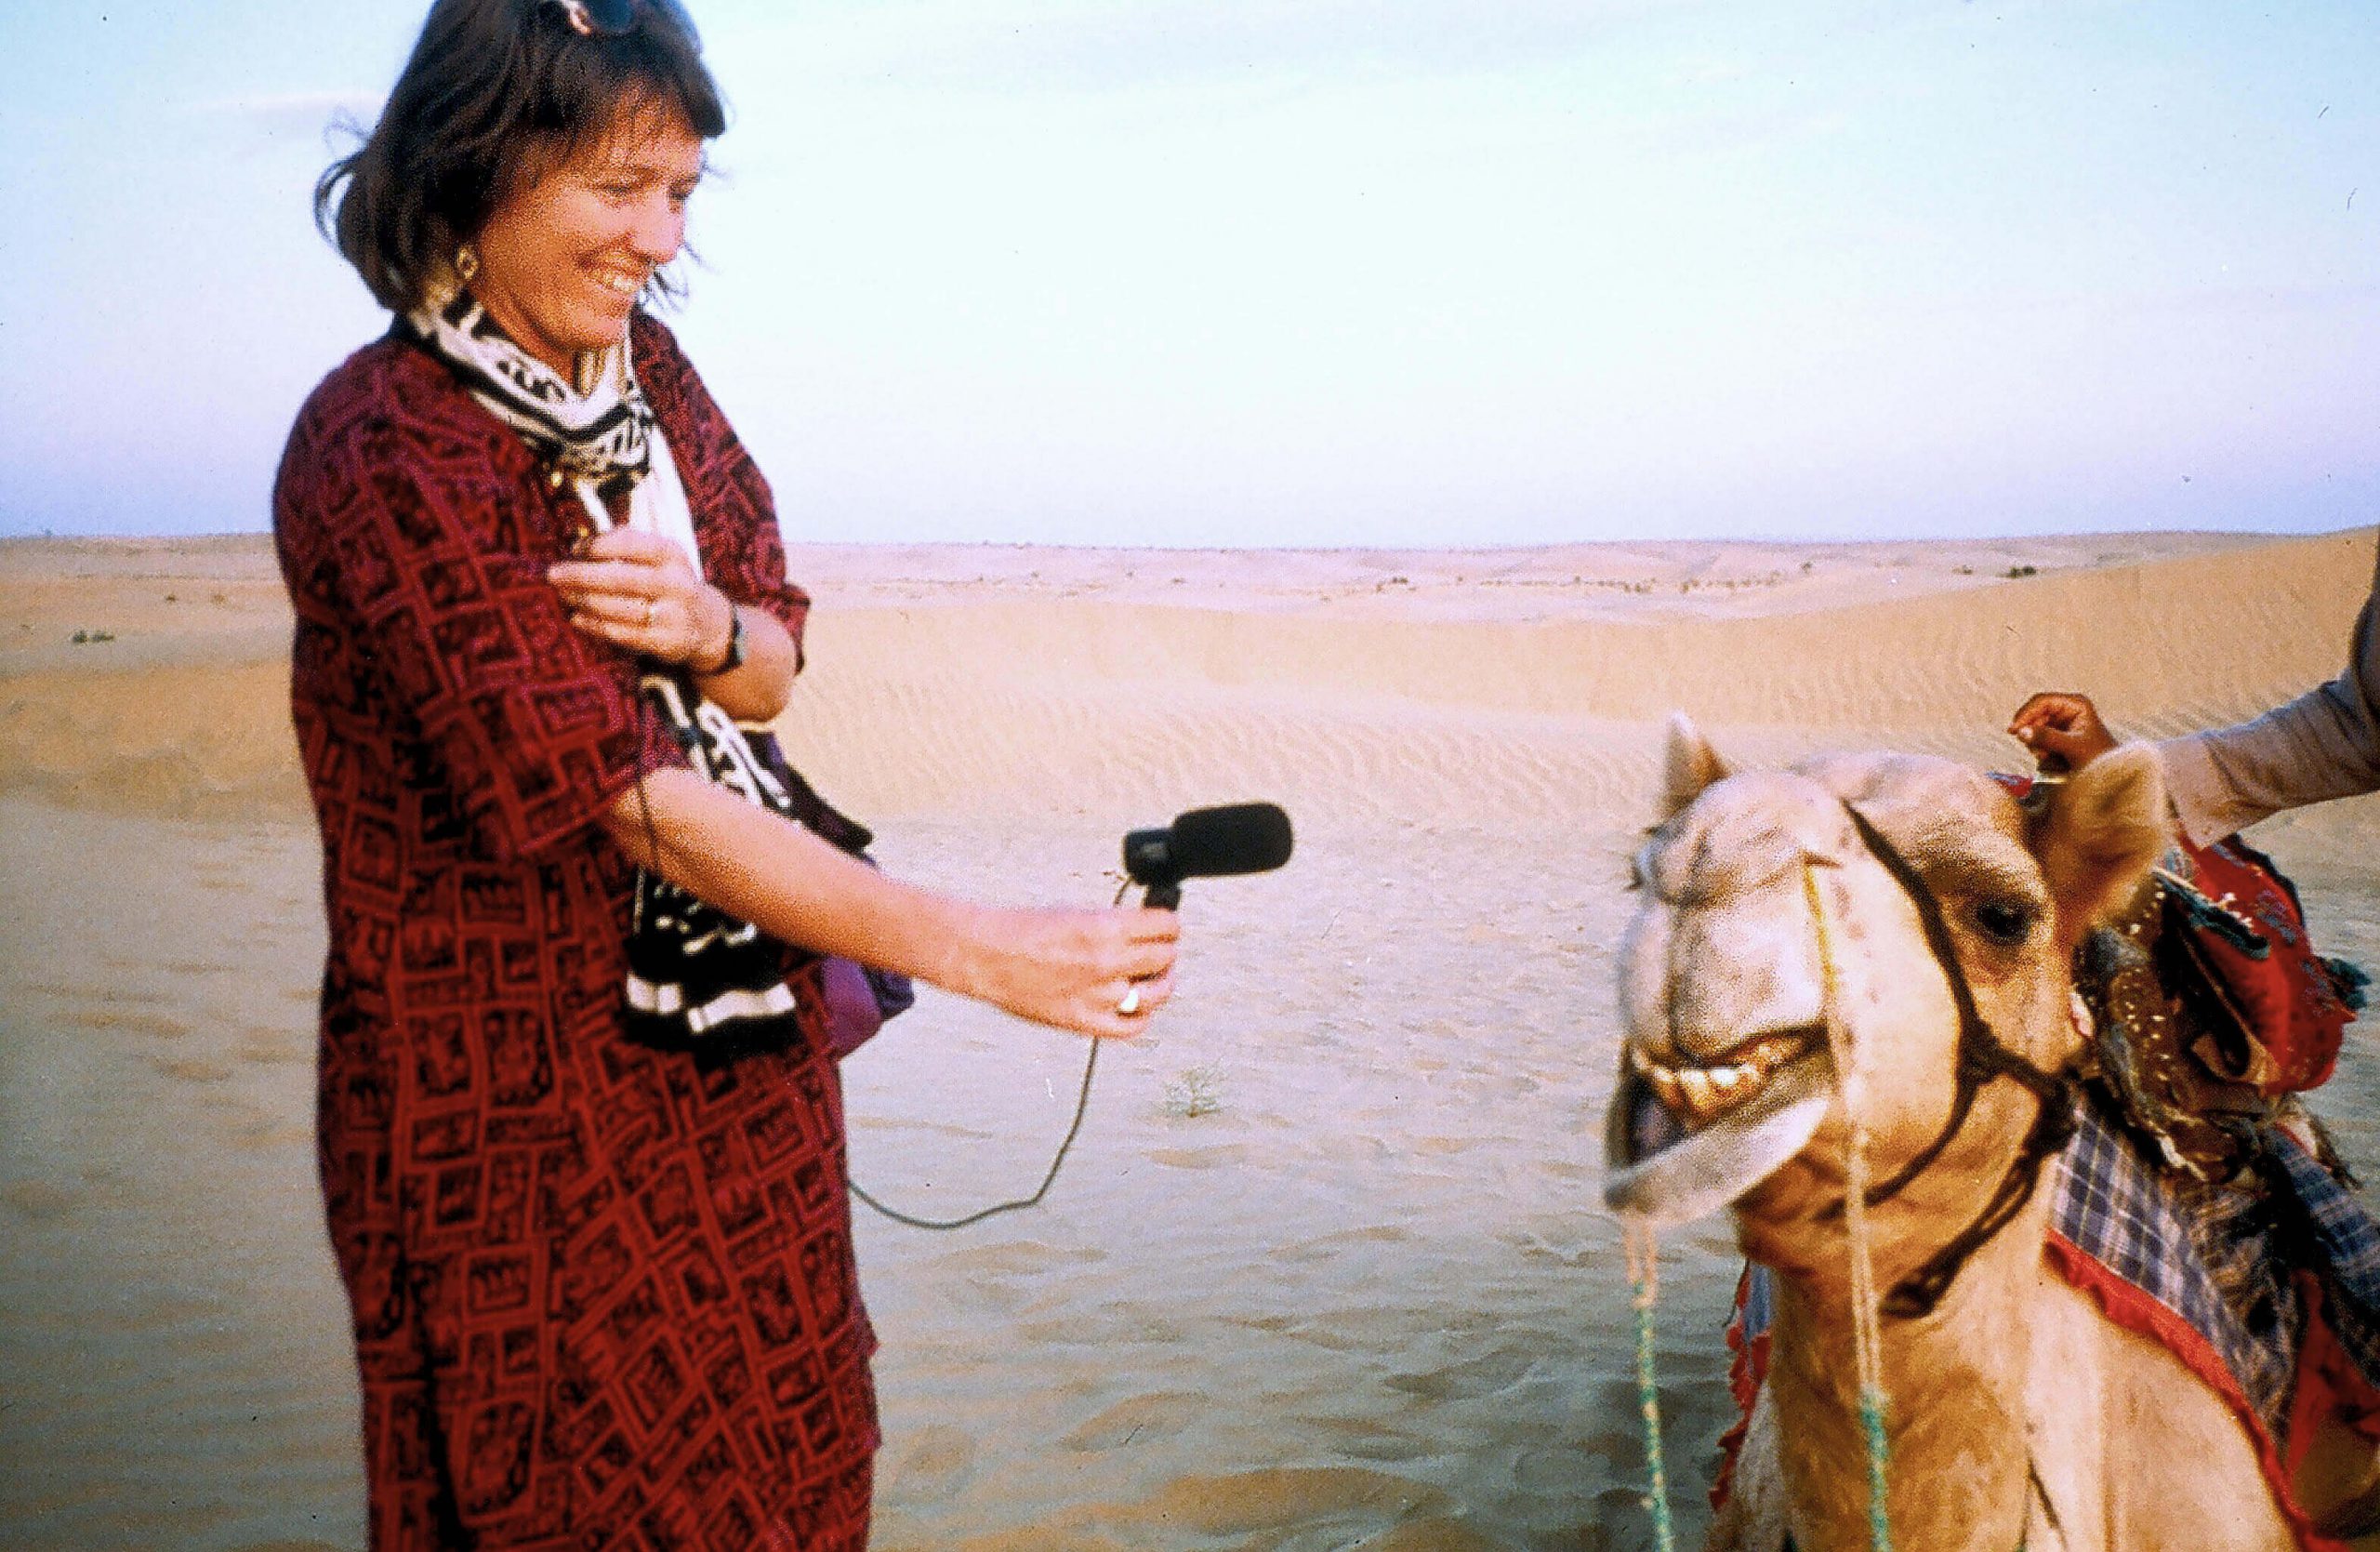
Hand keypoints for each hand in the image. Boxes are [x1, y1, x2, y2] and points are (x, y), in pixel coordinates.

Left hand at [549, 528, 734, 669]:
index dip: (598, 546)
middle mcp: (676, 583)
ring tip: (563, 595)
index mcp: (672, 555)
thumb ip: (627, 543)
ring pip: (618, 608)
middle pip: (620, 578)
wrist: (708, 624)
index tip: (574, 549)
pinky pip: (622, 634)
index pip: (630, 544)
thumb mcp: (661, 556)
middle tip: (553, 574)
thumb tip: (581, 543)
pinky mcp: (666, 642)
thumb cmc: (669, 582)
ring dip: (584, 601)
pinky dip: (595, 626)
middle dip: (581, 576)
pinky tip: (577, 618)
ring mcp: (673, 615)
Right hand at [956, 905, 1181, 1038]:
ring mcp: (1099, 996)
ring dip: (1160, 983)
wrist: (986, 955)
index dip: (1170, 924)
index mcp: (1106, 928)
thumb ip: (1113, 925)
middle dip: (1165, 950)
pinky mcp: (1085, 1022)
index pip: (1166, 926)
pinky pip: (1131, 1027)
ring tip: (1155, 978)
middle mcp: (1108, 962)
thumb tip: (1141, 933)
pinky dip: (1141, 1017)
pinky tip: (1137, 1006)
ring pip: (1156, 994)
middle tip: (1158, 950)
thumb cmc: (1022, 931)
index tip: (1167, 927)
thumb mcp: (1077, 911)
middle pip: (1165, 958)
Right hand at [2008, 691, 2118, 774]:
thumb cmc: (2099, 759)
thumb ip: (2047, 738)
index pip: (2042, 701)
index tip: (2014, 731)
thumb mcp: (2073, 747)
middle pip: (2035, 715)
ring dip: (2038, 746)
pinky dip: (2041, 752)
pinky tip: (2054, 760)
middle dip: (2033, 734)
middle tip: (2038, 752)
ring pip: (2034, 730)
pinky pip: (2038, 741)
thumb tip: (2020, 731)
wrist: (2110, 776)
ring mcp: (2061, 724)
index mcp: (2076, 704)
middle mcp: (2067, 710)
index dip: (2025, 714)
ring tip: (2052, 758)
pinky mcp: (2057, 737)